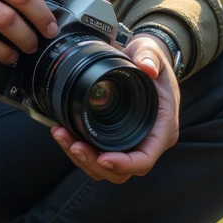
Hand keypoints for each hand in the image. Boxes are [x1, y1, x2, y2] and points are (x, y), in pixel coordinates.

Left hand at [51, 32, 180, 184]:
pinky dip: (77, 149)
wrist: (145, 62)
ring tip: (61, 136)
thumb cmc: (153, 62)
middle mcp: (146, 142)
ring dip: (80, 158)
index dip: (124, 164)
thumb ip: (150, 56)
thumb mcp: (153, 52)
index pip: (145, 159)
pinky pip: (95, 155)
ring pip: (104, 168)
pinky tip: (62, 133)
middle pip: (121, 171)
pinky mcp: (113, 140)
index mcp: (161, 129)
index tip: (103, 158)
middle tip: (74, 146)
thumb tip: (146, 67)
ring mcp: (129, 143)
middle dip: (94, 163)